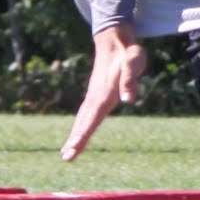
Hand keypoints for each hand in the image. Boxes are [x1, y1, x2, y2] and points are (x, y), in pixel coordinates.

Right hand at [60, 24, 146, 161]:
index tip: (74, 148)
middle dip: (75, 140)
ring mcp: (94, 97)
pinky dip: (80, 127)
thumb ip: (130, 80)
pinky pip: (85, 115)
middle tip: (66, 157)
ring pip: (82, 119)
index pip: (92, 118)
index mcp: (104, 94)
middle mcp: (96, 98)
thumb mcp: (133, 63)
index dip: (83, 134)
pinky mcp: (96, 96)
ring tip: (66, 153)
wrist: (115, 41)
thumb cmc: (128, 54)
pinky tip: (76, 137)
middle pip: (84, 122)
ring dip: (75, 136)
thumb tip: (128, 99)